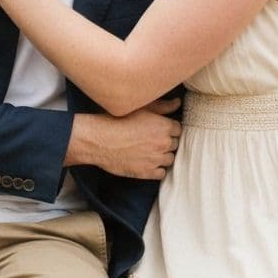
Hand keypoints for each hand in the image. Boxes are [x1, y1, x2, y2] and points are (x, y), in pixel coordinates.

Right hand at [67, 99, 182, 180]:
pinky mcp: (147, 172)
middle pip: (174, 144)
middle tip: (152, 139)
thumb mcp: (140, 108)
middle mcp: (163, 143)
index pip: (178, 129)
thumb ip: (162, 106)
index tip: (159, 129)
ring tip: (150, 151)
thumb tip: (177, 103)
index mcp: (164, 126)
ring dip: (162, 155)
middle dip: (166, 141)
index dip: (168, 129)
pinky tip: (148, 162)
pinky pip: (161, 173)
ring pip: (169, 159)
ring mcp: (156, 159)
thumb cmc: (117, 120)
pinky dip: (157, 169)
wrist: (100, 140)